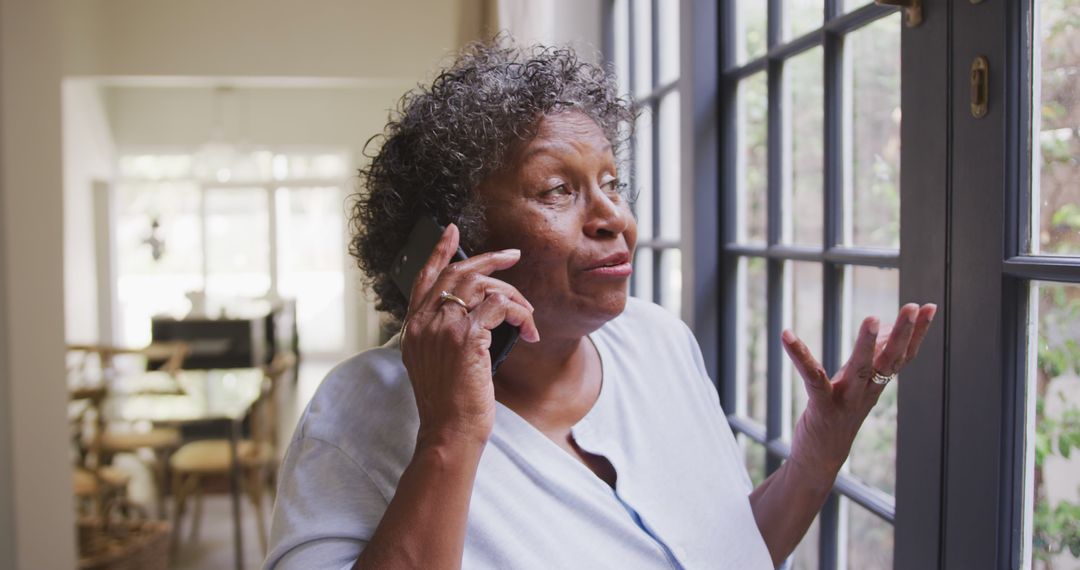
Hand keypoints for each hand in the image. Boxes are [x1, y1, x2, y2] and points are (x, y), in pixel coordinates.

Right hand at [400, 224, 540, 447]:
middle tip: (512, 255)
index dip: (439, 251)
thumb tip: (474, 316)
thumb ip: (443, 336)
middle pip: (458, 272)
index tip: (451, 231)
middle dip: (489, 259)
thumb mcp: (435, 365)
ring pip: (483, 286)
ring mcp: (444, 328)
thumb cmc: (448, 406)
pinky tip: (530, 331)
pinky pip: (501, 306)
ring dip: (514, 296)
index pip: (424, 277)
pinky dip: (522, 314)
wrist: (449, 432)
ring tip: (528, 316)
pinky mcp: (467, 337)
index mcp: (414, 327)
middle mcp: (424, 322)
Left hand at [781, 303, 936, 480]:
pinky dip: (800, 356)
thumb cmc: (836, 416)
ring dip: (867, 344)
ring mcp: (846, 401)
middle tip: (913, 307)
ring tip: (872, 318)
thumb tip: (882, 328)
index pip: (902, 356)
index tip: (929, 307)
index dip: (918, 333)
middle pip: (889, 360)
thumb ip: (868, 359)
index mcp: (875, 384)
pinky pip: (813, 379)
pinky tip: (787, 335)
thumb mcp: (856, 385)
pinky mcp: (822, 408)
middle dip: (904, 333)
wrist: (819, 460)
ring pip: (862, 369)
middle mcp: (866, 391)